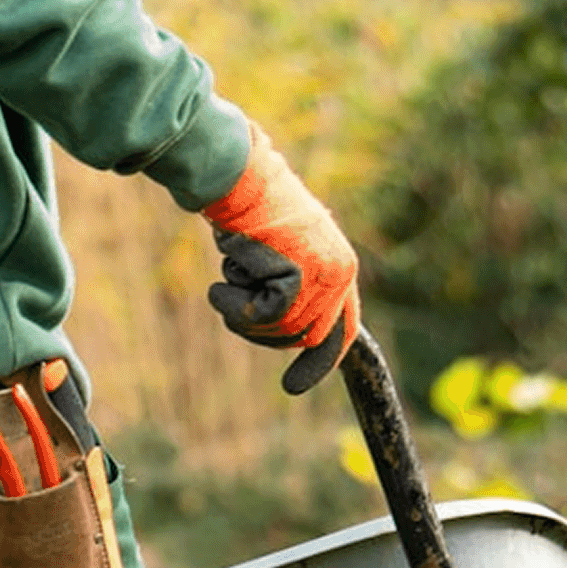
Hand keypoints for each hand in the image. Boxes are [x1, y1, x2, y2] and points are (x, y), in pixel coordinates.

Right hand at [201, 126, 359, 395]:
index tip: (293, 388)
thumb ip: (294, 293)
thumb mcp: (279, 257)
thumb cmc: (248, 215)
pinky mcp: (302, 273)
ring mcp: (324, 273)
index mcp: (341, 267)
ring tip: (230, 277)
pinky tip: (224, 278)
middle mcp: (341, 271)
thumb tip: (288, 333)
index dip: (320, 362)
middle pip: (304, 336)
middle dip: (265, 333)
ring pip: (282, 329)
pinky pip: (268, 315)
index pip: (342, 329)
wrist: (237, 179)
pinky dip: (238, 304)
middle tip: (236, 305)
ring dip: (244, 314)